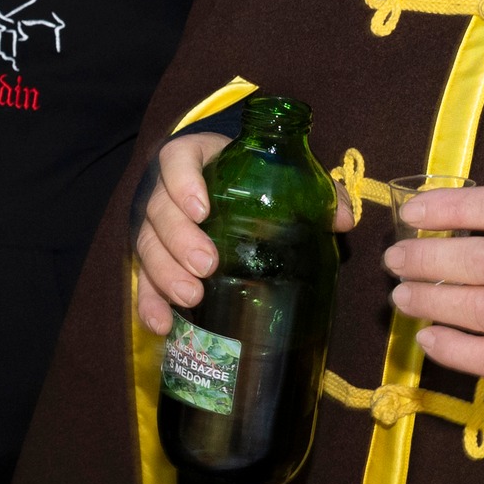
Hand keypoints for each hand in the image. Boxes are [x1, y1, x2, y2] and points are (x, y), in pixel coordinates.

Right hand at [133, 132, 354, 334]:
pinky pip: (144, 279)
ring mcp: (158, 228)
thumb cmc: (262, 183)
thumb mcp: (288, 178)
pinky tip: (162, 324)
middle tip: (207, 264)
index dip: (182, 182)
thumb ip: (316, 192)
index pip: (177, 159)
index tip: (202, 208)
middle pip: (159, 209)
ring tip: (190, 296)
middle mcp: (168, 192)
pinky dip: (150, 303)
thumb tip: (339, 220)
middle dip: (179, 240)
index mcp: (197, 160)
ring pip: (147, 244)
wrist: (243, 195)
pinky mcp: (157, 260)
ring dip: (164, 271)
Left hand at [386, 185, 483, 377]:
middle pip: (481, 262)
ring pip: (481, 309)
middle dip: (429, 261)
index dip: (450, 208)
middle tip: (395, 260)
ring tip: (402, 297)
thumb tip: (454, 212)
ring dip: (433, 303)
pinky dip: (456, 351)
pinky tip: (429, 339)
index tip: (412, 212)